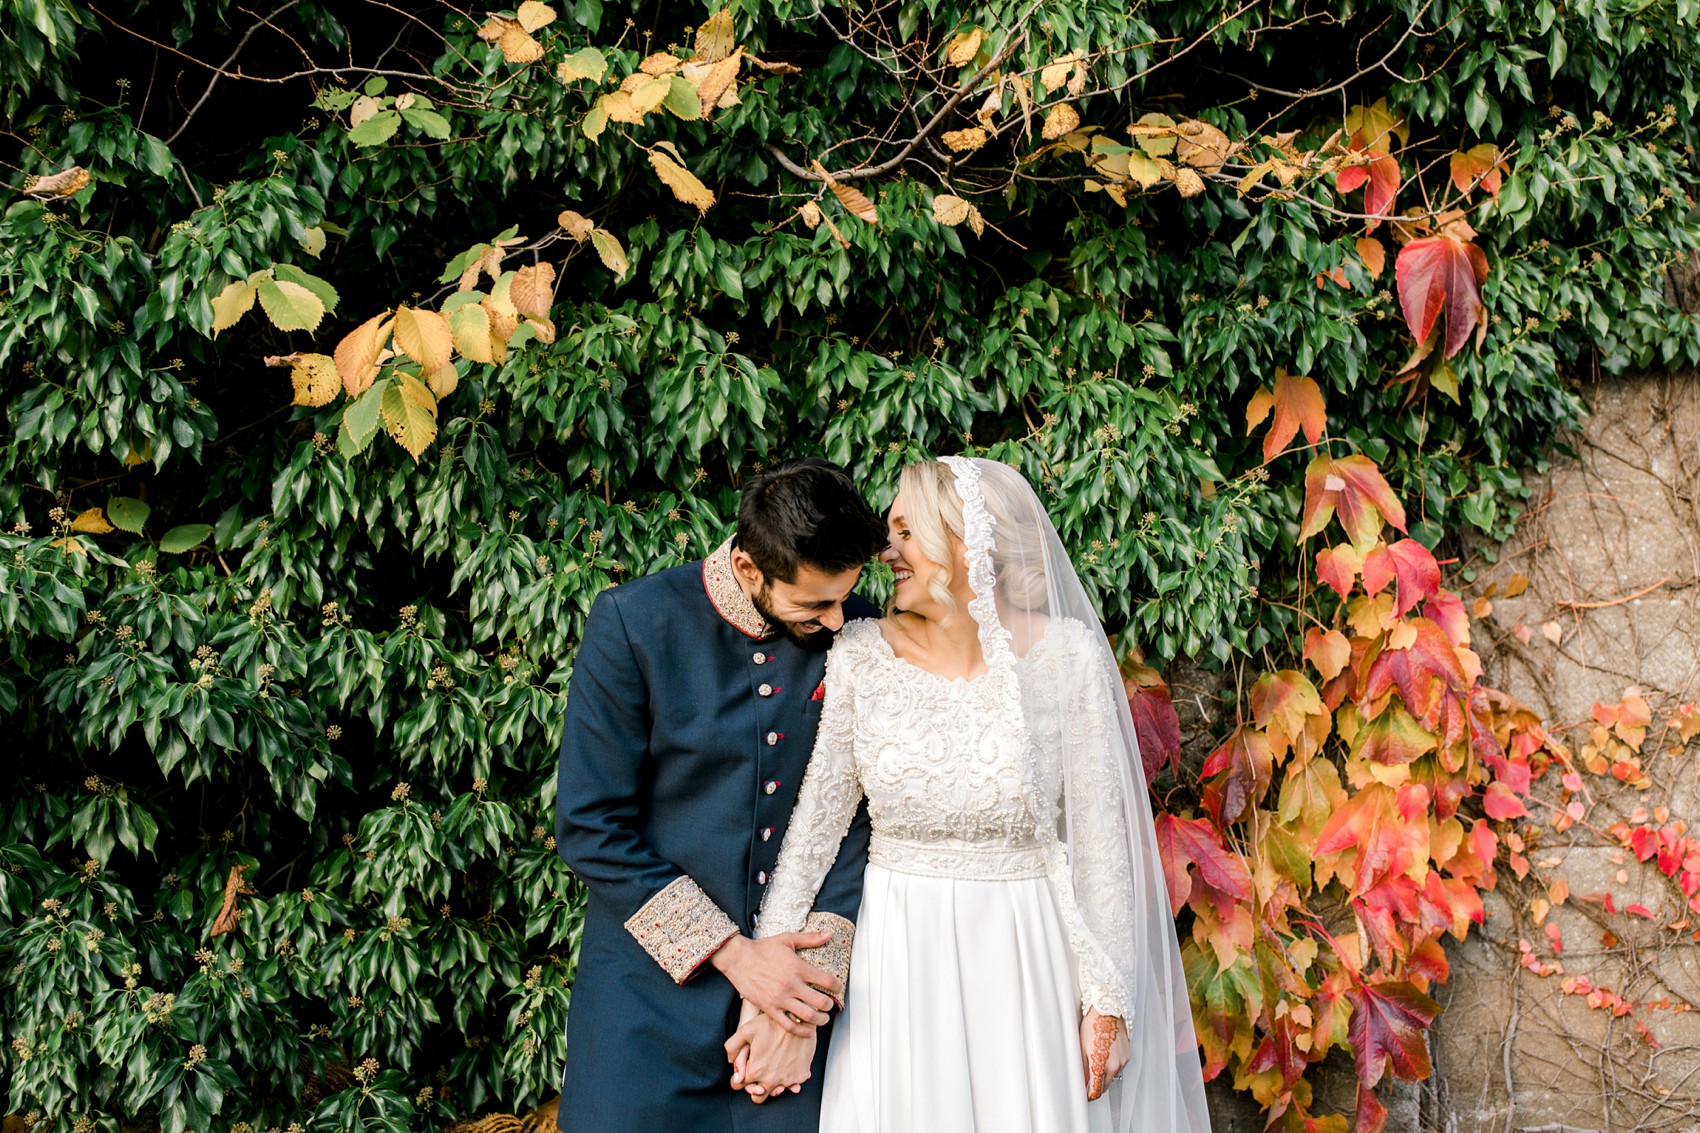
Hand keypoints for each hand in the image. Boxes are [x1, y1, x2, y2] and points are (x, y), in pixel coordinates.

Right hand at [710, 933, 840, 1034]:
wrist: (738, 959)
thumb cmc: (762, 949)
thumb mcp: (787, 939)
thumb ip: (810, 938)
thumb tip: (829, 933)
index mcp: (798, 968)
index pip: (827, 981)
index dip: (837, 986)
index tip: (838, 988)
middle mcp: (791, 985)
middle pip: (821, 1002)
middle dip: (830, 1005)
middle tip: (830, 1005)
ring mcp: (780, 999)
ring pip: (808, 1016)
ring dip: (820, 1020)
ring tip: (822, 1018)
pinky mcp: (770, 1008)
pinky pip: (788, 1025)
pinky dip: (802, 1031)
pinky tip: (808, 1031)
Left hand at [726, 999, 815, 1102]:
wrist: (798, 1018)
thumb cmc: (772, 1022)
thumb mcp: (746, 1030)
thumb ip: (732, 1047)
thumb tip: (731, 1061)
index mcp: (755, 1071)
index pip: (740, 1086)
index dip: (740, 1079)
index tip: (745, 1072)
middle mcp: (770, 1080)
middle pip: (758, 1097)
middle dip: (756, 1088)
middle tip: (760, 1073)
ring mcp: (787, 1080)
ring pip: (777, 1091)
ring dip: (775, 1083)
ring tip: (776, 1066)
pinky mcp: (801, 1076)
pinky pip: (793, 1084)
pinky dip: (790, 1077)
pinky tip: (788, 1063)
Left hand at [1081, 1010, 1128, 1100]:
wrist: (1109, 1012)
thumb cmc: (1093, 1026)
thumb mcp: (1082, 1048)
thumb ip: (1083, 1068)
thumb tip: (1081, 1081)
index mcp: (1101, 1065)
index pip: (1096, 1091)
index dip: (1089, 1095)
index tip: (1085, 1095)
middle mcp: (1114, 1066)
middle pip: (1105, 1087)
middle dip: (1096, 1086)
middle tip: (1087, 1082)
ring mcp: (1123, 1061)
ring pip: (1112, 1076)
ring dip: (1105, 1074)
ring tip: (1097, 1060)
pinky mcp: (1127, 1056)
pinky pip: (1119, 1066)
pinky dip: (1112, 1065)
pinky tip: (1106, 1054)